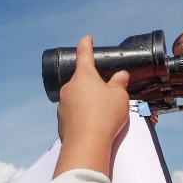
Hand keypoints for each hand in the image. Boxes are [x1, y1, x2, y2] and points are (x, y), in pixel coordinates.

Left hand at [53, 36, 129, 177]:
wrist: (86, 144)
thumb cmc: (103, 116)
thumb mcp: (119, 96)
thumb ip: (119, 83)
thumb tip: (120, 76)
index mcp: (83, 76)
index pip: (84, 54)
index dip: (86, 44)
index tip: (87, 38)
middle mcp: (70, 87)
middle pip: (82, 80)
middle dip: (94, 83)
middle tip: (108, 92)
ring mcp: (63, 104)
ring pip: (78, 97)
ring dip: (88, 101)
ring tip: (103, 113)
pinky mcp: (62, 120)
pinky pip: (74, 113)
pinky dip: (83, 115)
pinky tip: (94, 124)